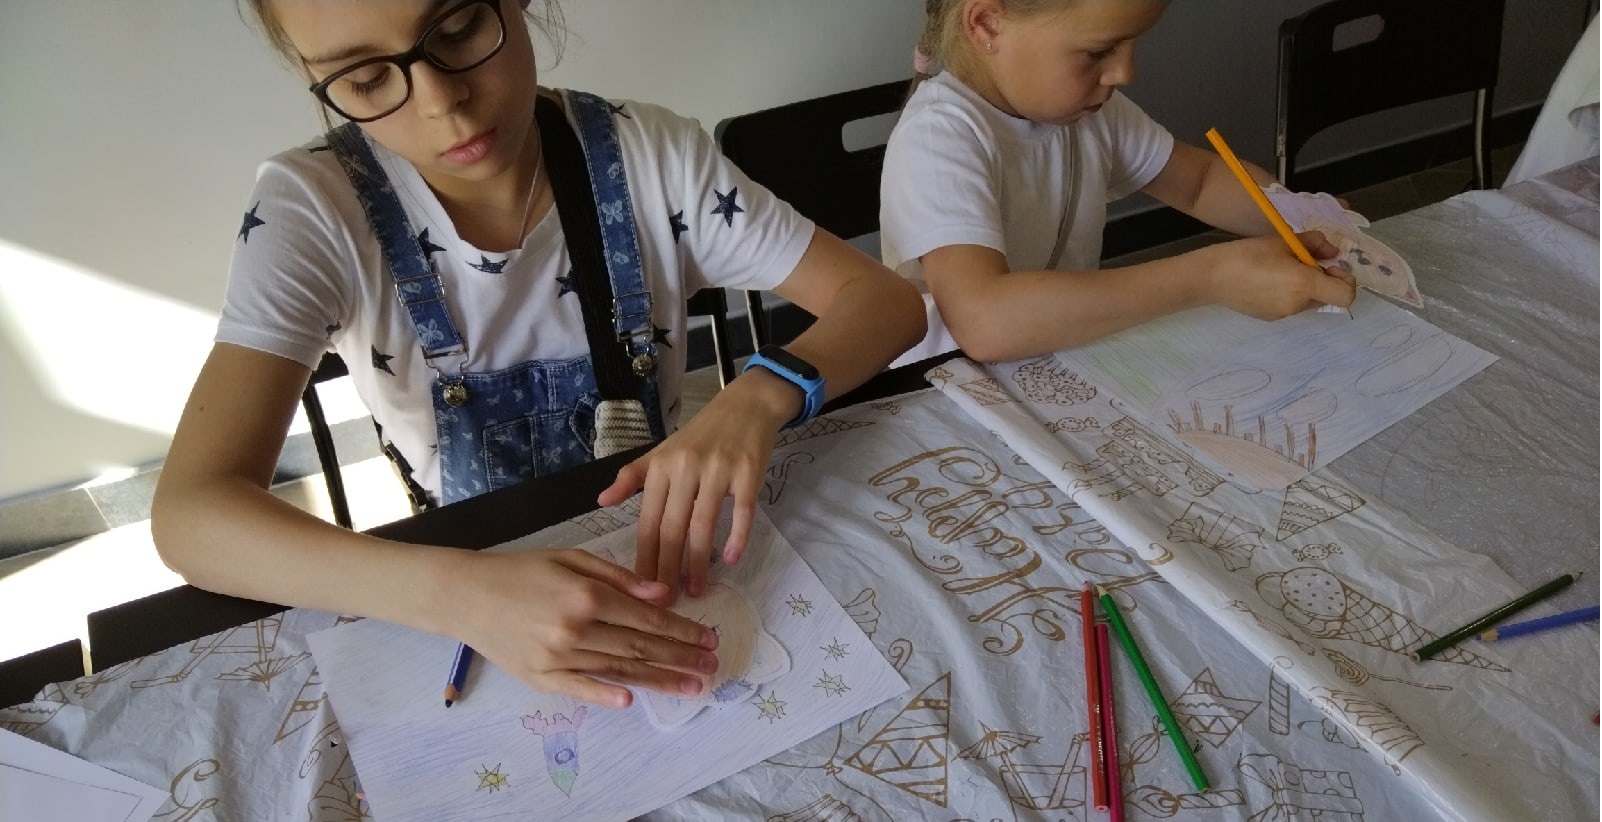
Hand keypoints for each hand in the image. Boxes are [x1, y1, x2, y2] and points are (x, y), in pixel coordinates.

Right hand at [449, 548, 720, 706]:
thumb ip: (619, 577)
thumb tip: (662, 594)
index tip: (708, 638)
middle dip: (681, 658)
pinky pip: (580, 689)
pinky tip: (633, 700)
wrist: (465, 595)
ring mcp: (557, 657)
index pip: (646, 619)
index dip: (682, 630)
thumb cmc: (521, 570)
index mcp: (586, 596)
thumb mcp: (571, 558)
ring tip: (692, 687)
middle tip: (712, 667)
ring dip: (660, 681)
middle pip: (640, 648)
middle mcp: (575, 630)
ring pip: (619, 671)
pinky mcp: (540, 678)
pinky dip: (606, 695)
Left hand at [597, 372, 794, 600]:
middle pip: (673, 528)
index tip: (641, 589)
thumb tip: (601, 501)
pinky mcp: (748, 472)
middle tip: (667, 601)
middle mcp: (686, 468)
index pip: (648, 521)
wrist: (745, 405)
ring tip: (697, 590)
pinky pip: (741, 512)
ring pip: (703, 525)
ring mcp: (718, 470)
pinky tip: (731, 560)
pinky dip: (737, 538)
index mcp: (661, 467)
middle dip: (668, 569)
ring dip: (699, 563)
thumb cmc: (701, 434)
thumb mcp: (661, 451)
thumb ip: (632, 478)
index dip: (645, 557)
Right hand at [1204, 231, 1355, 319]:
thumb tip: (1332, 252)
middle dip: (1322, 279)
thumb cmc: (1247, 254)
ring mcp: (1284, 314)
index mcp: (1305, 284)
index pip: (1347, 295)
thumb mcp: (1283, 241)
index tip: (1329, 265)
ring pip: (1309, 301)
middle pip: (1328, 296)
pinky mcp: (1271, 318)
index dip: (1346, 280)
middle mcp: (1298, 304)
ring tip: (1280, 270)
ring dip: (1305, 286)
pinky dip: (1288, 293)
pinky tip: (1266, 281)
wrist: (1211, 277)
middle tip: (1301, 262)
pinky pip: (1291, 305)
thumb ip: (1315, 244)